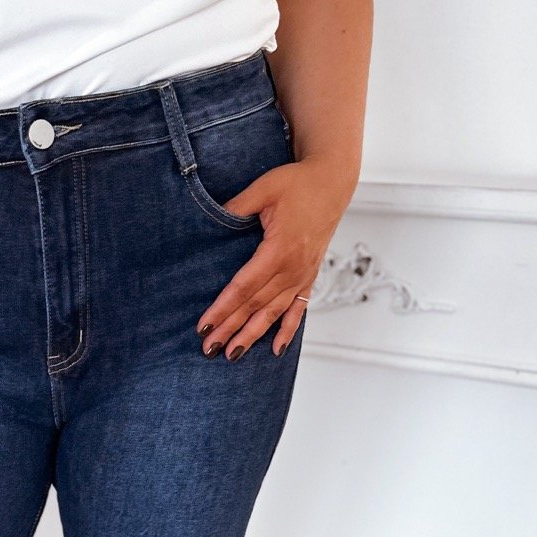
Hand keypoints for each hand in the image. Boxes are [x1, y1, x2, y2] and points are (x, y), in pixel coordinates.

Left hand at [196, 156, 353, 358]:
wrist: (331, 182)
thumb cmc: (297, 183)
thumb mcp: (263, 189)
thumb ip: (236, 206)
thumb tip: (210, 219)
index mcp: (279, 249)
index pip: (244, 287)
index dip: (223, 309)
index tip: (205, 327)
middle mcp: (293, 268)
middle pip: (255, 306)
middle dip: (231, 329)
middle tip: (209, 349)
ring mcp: (302, 275)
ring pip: (274, 313)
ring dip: (252, 335)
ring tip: (233, 354)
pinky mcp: (309, 276)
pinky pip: (298, 309)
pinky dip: (288, 331)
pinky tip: (275, 349)